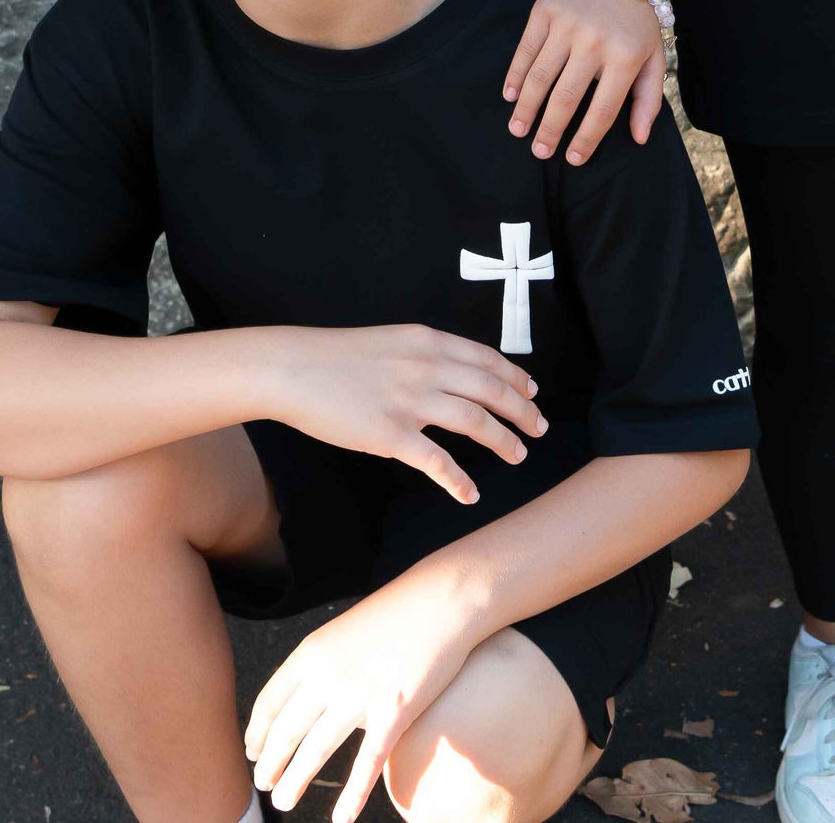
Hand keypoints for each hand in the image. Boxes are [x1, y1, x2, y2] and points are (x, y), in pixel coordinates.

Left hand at [246, 571, 475, 821]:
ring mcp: (360, 696)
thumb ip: (319, 664)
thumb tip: (302, 699)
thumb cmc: (395, 612)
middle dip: (270, 763)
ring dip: (294, 781)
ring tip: (283, 801)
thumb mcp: (343, 631)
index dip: (257, 732)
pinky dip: (351, 795)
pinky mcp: (393, 713)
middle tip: (263, 785)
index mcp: (311, 652)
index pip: (270, 702)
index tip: (252, 752)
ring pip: (315, 751)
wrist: (441, 598)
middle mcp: (327, 676)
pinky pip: (367, 763)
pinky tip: (341, 818)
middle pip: (286, 731)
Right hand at [265, 324, 546, 504]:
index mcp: (428, 342)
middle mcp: (427, 367)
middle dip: (522, 410)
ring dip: (504, 440)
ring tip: (519, 455)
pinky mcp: (390, 434)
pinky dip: (459, 479)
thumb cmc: (337, 357)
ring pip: (474, 421)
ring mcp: (410, 401)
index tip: (532, 391)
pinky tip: (470, 493)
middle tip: (540, 427)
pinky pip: (436, 461)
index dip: (515, 377)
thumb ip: (425, 355)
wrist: (293, 368)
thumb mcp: (392, 342)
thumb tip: (454, 372)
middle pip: (491, 389)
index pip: (487, 359)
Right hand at [504, 0, 664, 165]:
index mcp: (625, 56)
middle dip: (550, 130)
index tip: (574, 159)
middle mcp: (595, 41)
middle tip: (539, 152)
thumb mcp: (653, 57)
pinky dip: (515, 76)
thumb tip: (640, 138)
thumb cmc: (636, 22)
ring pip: (540, 77)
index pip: (603, 110)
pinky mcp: (544, 12)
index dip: (587, 139)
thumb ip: (649, 99)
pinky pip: (525, 51)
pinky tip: (511, 97)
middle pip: (567, 98)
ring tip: (518, 131)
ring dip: (526, 109)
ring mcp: (566, 25)